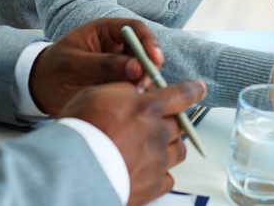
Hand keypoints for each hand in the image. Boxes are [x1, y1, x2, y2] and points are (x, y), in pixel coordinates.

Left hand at [30, 18, 162, 115]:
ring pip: (142, 71)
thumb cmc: (51, 69)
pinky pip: (133, 86)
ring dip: (143, 82)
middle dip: (148, 67)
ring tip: (133, 95)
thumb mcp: (74, 65)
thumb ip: (104, 65)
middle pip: (144, 51)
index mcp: (104, 31)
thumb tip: (136, 68)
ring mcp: (118, 65)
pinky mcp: (117, 82)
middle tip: (144, 85)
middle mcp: (115, 46)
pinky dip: (135, 93)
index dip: (148, 42)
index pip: (135, 29)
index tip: (155, 59)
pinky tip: (128, 101)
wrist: (38, 89)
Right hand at [61, 79, 206, 205]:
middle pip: (179, 124)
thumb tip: (137, 88)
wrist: (73, 172)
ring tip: (150, 148)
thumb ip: (122, 88)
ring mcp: (158, 161)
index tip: (199, 88)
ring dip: (170, 146)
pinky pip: (168, 178)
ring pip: (179, 150)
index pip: (181, 94)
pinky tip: (146, 171)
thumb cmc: (80, 133)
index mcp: (147, 108)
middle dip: (171, 122)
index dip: (193, 90)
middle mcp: (158, 134)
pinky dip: (161, 174)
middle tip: (154, 124)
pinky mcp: (154, 186)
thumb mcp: (95, 95)